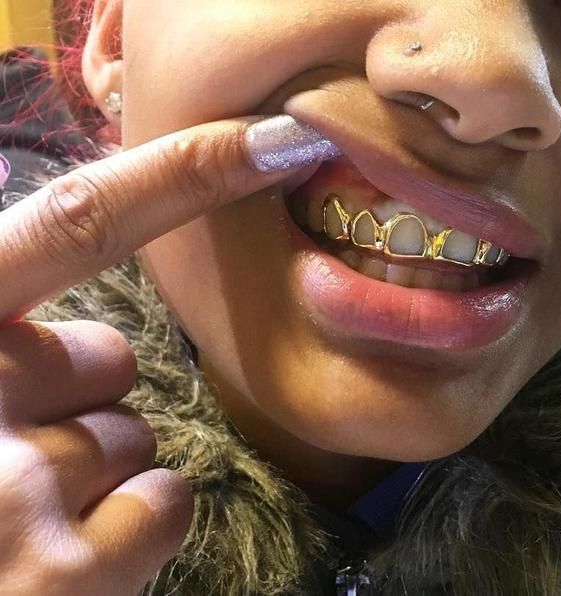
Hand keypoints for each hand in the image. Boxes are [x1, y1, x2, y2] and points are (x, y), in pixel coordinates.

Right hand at [0, 117, 302, 594]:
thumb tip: (95, 339)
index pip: (75, 222)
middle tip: (7, 452)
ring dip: (94, 471)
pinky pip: (160, 506)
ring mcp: (11, 486)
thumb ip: (6, 339)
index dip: (182, 172)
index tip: (279, 138)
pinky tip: (59, 562)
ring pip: (134, 438)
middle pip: (107, 358)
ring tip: (17, 515)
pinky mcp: (57, 573)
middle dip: (81, 398)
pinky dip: (128, 530)